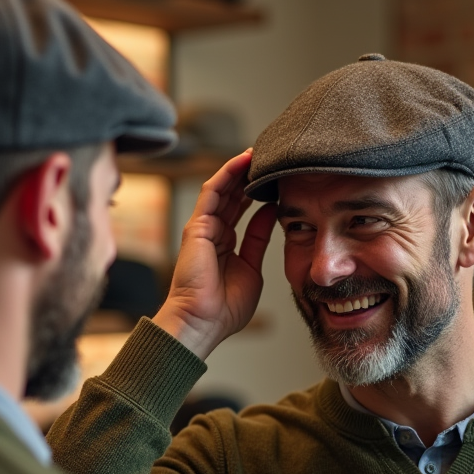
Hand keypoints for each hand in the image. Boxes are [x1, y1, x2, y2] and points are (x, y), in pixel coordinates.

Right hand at [152, 149, 276, 359]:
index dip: (257, 192)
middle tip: (269, 156)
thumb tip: (270, 213)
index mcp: (226, 245)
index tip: (276, 178)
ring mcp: (203, 228)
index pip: (241, 209)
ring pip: (222, 189)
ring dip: (239, 169)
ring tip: (258, 151)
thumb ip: (258, 240)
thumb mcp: (252, 268)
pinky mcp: (197, 226)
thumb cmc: (225, 308)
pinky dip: (227, 174)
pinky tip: (242, 160)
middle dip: (249, 175)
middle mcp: (213, 233)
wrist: (203, 322)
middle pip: (232, 195)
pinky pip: (212, 193)